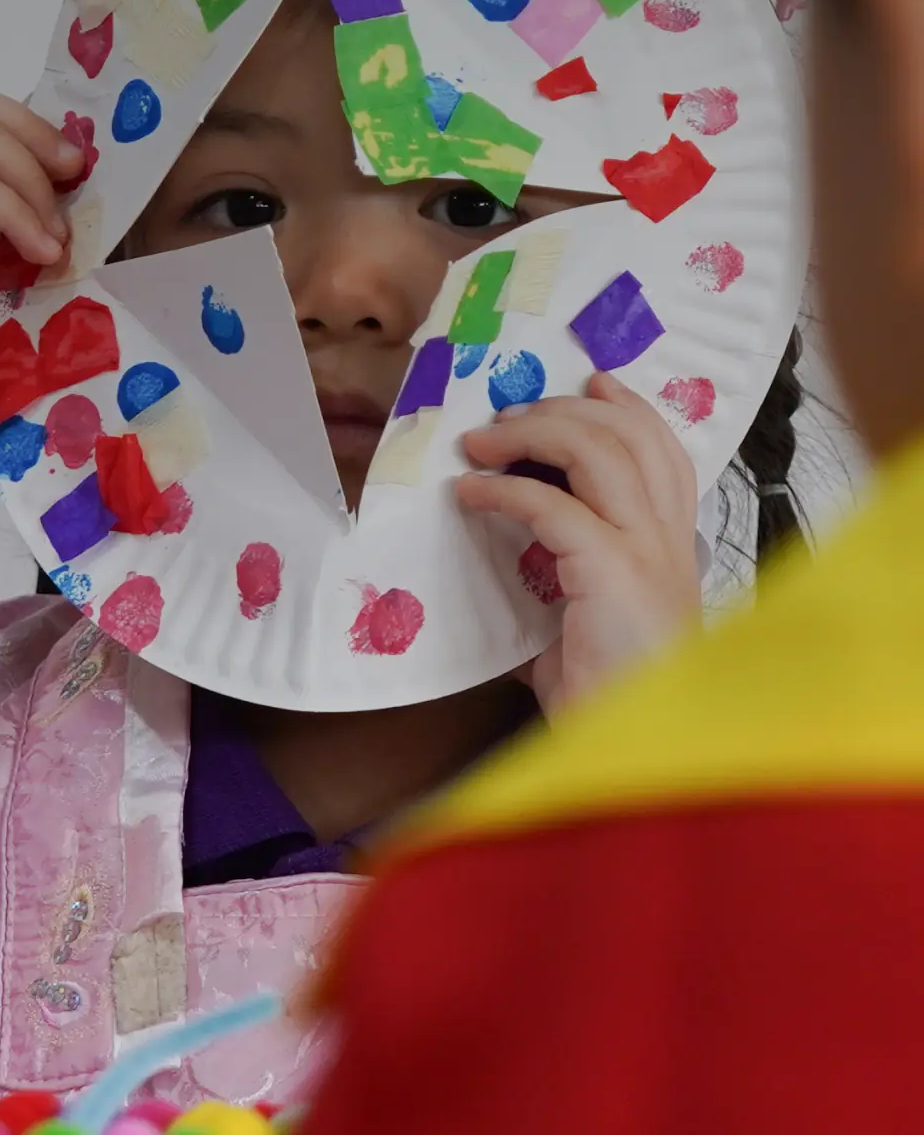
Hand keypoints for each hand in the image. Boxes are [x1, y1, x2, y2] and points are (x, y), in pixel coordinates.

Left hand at [454, 373, 700, 715]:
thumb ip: (548, 604)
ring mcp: (648, 554)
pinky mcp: (614, 573)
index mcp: (672, 552)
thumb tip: (494, 590)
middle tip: (509, 414)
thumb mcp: (577, 642)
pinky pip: (551, 506)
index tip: (589, 381)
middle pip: (632, 437)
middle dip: (566, 410)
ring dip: (535, 433)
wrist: (638, 761)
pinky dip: (504, 491)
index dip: (629, 408)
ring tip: (482, 442)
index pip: (666, 453)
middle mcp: (670, 543)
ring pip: (602, 452)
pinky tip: (469, 494)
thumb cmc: (611, 711)